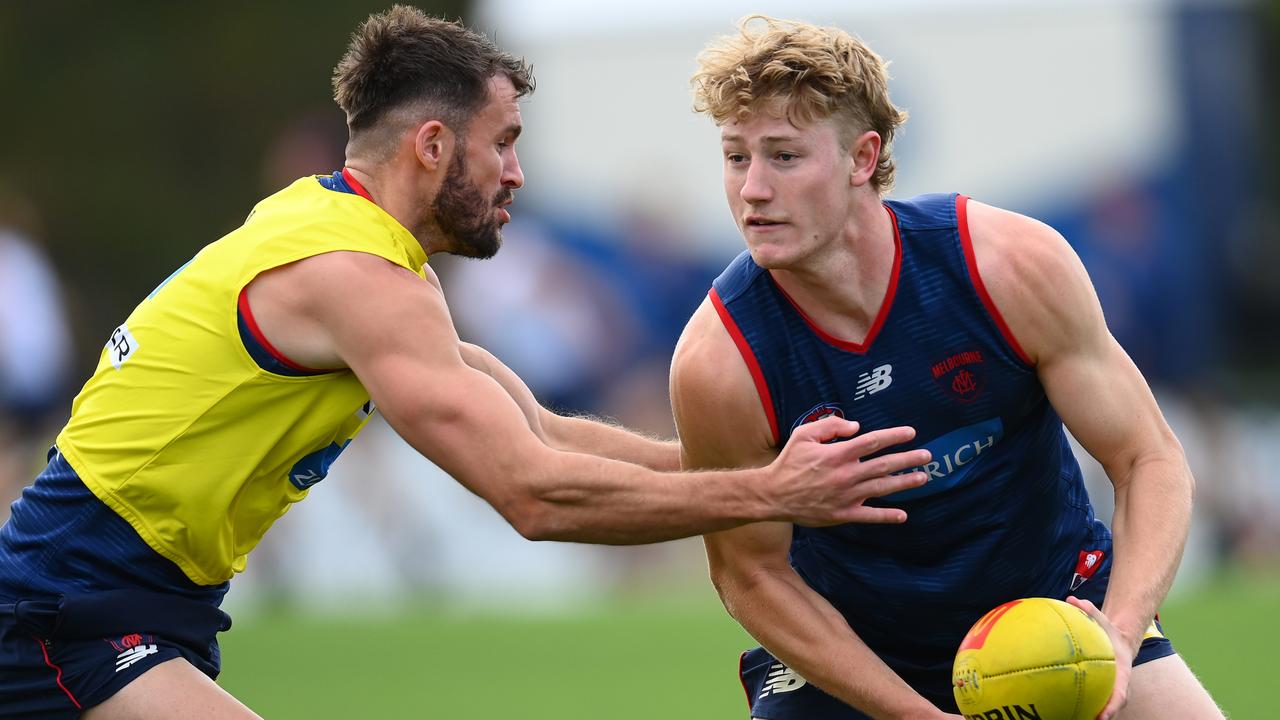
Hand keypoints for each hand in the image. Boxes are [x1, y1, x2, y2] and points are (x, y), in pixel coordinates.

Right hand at [765, 417, 929, 525]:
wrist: (773, 494)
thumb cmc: (789, 462)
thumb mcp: (803, 434)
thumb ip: (830, 426)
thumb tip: (857, 427)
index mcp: (838, 454)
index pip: (873, 442)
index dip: (894, 436)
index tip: (911, 433)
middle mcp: (846, 474)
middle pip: (884, 464)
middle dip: (909, 459)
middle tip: (927, 455)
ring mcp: (847, 496)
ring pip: (882, 488)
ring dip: (905, 483)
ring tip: (924, 477)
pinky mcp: (843, 513)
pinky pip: (870, 516)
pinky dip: (887, 516)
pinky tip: (903, 515)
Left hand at [1066, 596, 1135, 719]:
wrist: (1121, 640)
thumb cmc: (1109, 631)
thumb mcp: (1102, 620)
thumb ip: (1089, 609)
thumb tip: (1072, 599)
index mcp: (1121, 673)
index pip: (1119, 695)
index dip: (1111, 707)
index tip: (1103, 716)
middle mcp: (1117, 686)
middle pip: (1111, 708)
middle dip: (1102, 717)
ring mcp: (1110, 689)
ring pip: (1102, 706)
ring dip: (1090, 713)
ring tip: (1071, 718)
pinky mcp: (1101, 688)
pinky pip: (1092, 698)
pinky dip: (1081, 704)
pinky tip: (1060, 706)